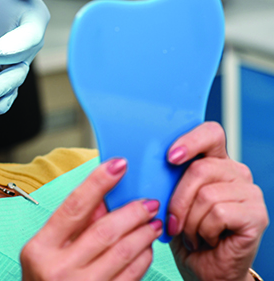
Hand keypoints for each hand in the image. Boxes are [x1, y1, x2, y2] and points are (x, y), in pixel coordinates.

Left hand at [0, 0, 49, 113]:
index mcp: (33, 19)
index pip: (30, 35)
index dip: (18, 43)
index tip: (1, 49)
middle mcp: (27, 42)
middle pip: (18, 58)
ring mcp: (14, 58)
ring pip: (15, 76)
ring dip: (4, 87)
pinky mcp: (1, 69)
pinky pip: (8, 87)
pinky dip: (6, 99)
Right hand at [21, 158, 162, 280]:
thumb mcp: (47, 252)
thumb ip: (72, 226)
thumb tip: (104, 197)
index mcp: (39, 249)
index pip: (73, 207)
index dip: (98, 182)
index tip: (119, 164)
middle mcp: (56, 269)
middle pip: (104, 231)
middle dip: (131, 212)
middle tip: (149, 202)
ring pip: (122, 253)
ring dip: (143, 235)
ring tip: (153, 223)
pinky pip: (130, 276)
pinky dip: (143, 259)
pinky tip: (146, 248)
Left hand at [166, 122, 267, 280]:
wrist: (203, 270)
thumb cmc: (184, 233)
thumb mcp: (168, 199)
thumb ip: (165, 177)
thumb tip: (142, 162)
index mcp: (214, 161)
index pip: (210, 133)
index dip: (190, 141)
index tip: (171, 157)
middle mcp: (236, 172)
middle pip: (200, 169)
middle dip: (177, 200)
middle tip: (173, 222)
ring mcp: (250, 192)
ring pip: (206, 194)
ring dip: (190, 221)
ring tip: (192, 234)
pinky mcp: (257, 215)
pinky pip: (218, 213)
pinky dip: (204, 231)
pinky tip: (207, 239)